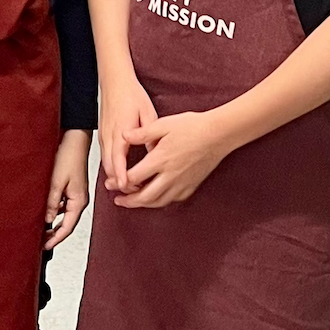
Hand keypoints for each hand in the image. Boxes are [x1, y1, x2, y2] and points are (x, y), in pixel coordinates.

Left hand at [43, 131, 90, 248]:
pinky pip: (61, 204)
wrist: (74, 139)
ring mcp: (75, 194)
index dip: (56, 238)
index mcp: (79, 201)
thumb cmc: (69, 156)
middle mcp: (78, 200)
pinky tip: (42, 211)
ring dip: (51, 222)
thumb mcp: (56, 181)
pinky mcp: (70, 187)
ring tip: (38, 229)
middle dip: (53, 233)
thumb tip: (46, 219)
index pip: (67, 227)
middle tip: (39, 242)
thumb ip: (51, 201)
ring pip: (63, 214)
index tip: (45, 246)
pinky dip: (52, 210)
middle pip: (66, 223)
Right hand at [98, 73, 158, 190]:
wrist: (115, 81)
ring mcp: (104, 136)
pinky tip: (123, 173)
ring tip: (130, 187)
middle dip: (119, 182)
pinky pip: (106, 157)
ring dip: (115, 176)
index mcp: (120, 132)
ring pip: (106, 163)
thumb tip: (156, 153)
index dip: (122, 177)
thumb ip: (151, 136)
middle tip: (134, 193)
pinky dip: (113, 168)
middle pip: (109, 167)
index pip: (117, 160)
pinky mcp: (104, 135)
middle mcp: (109, 137)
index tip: (129, 187)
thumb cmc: (131, 95)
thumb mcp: (148, 114)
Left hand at [114, 107, 234, 208]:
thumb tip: (123, 136)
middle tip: (118, 200)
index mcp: (160, 159)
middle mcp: (170, 175)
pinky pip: (174, 199)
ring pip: (160, 201)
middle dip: (129, 201)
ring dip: (144, 204)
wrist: (219, 134)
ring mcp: (182, 182)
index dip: (119, 182)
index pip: (134, 177)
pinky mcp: (192, 185)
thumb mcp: (163, 124)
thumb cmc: (193, 127)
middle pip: (145, 196)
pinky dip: (161, 201)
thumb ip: (142, 133)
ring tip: (133, 202)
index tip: (110, 183)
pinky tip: (156, 198)